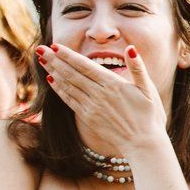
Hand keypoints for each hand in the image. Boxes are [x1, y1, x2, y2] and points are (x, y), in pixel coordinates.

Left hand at [36, 44, 168, 160]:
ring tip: (42, 61)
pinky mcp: (88, 117)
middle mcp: (99, 94)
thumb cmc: (150, 116)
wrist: (143, 143)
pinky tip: (52, 80)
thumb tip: (131, 48)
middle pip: (72, 74)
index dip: (69, 56)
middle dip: (55, 60)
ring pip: (68, 85)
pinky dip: (59, 89)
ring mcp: (91, 107)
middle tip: (40, 49)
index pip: (85, 66)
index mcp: (113, 84)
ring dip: (54, 72)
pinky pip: (69, 100)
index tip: (55, 45)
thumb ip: (138, 68)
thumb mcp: (148, 89)